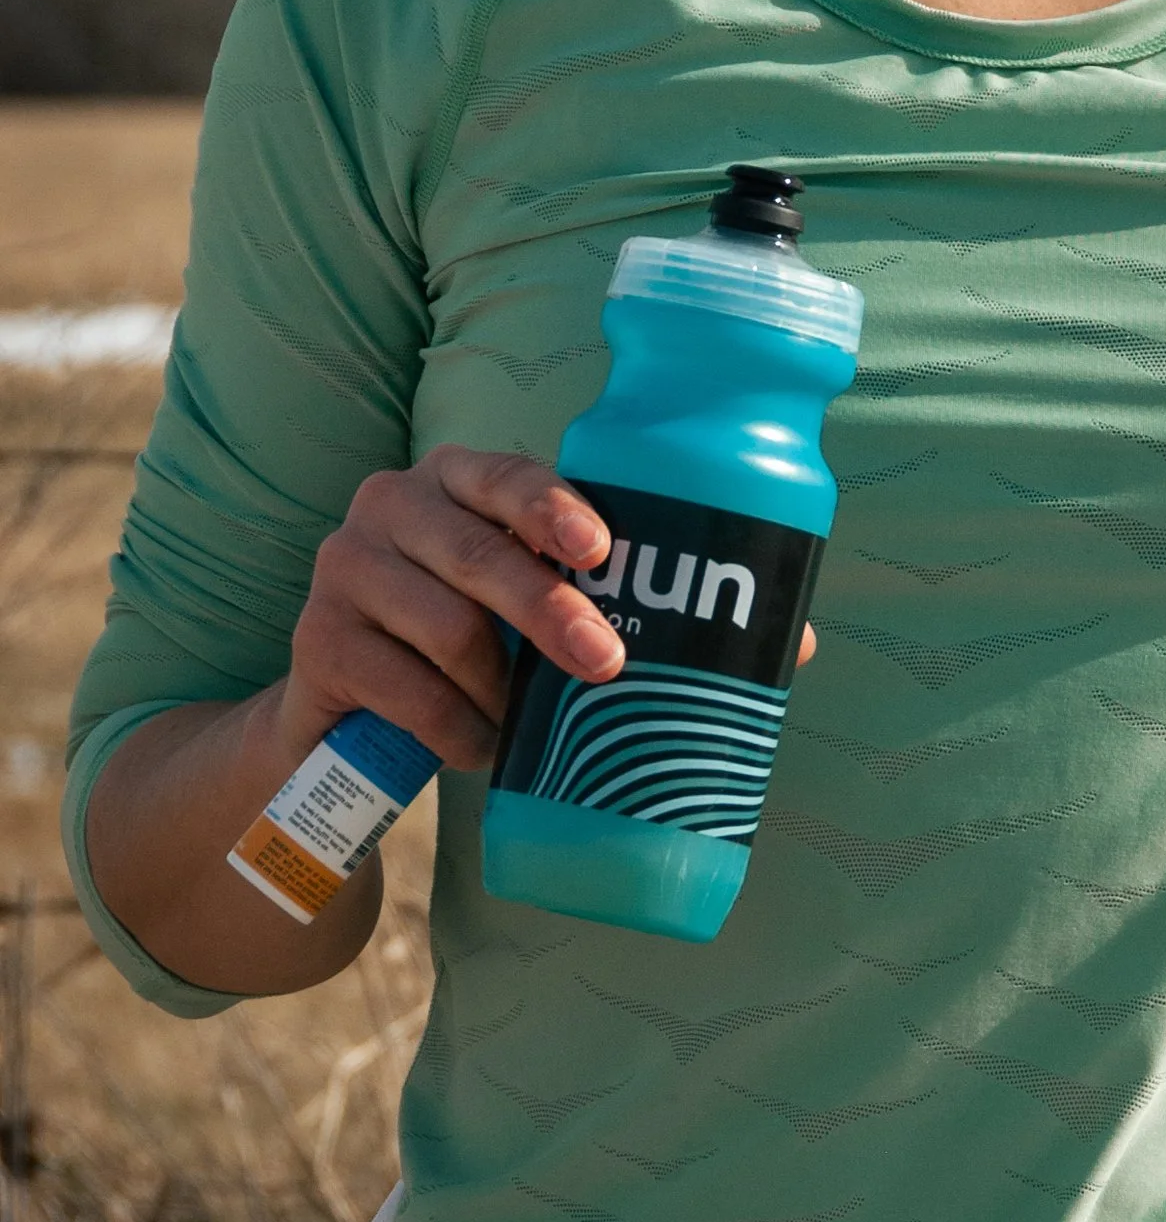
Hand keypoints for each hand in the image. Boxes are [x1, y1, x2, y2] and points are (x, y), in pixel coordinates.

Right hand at [285, 449, 826, 769]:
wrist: (346, 717)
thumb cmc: (480, 643)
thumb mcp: (543, 615)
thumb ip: (638, 610)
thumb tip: (794, 646)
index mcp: (458, 478)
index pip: (506, 472)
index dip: (553, 504)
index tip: (603, 547)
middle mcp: (392, 505)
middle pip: (477, 553)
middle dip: (548, 611)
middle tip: (605, 666)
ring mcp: (342, 569)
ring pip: (440, 627)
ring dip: (500, 689)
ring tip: (533, 726)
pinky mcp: (314, 644)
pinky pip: (396, 687)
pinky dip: (453, 728)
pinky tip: (482, 749)